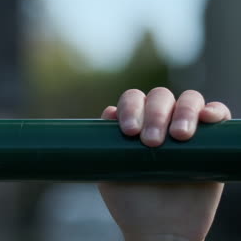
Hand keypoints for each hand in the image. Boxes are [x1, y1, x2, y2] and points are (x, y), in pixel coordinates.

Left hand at [98, 88, 230, 240]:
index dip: (131, 108)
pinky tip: (207, 119)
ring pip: (189, 99)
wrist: (160, 230)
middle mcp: (160, 120)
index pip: (133, 99)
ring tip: (179, 137)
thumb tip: (110, 112)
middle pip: (160, 97)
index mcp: (135, 123)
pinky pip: (218, 114)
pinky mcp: (212, 140)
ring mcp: (187, 127)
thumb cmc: (131, 202)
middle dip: (155, 114)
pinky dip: (214, 111)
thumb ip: (105, 146)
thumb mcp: (109, 173)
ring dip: (184, 112)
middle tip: (152, 142)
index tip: (129, 132)